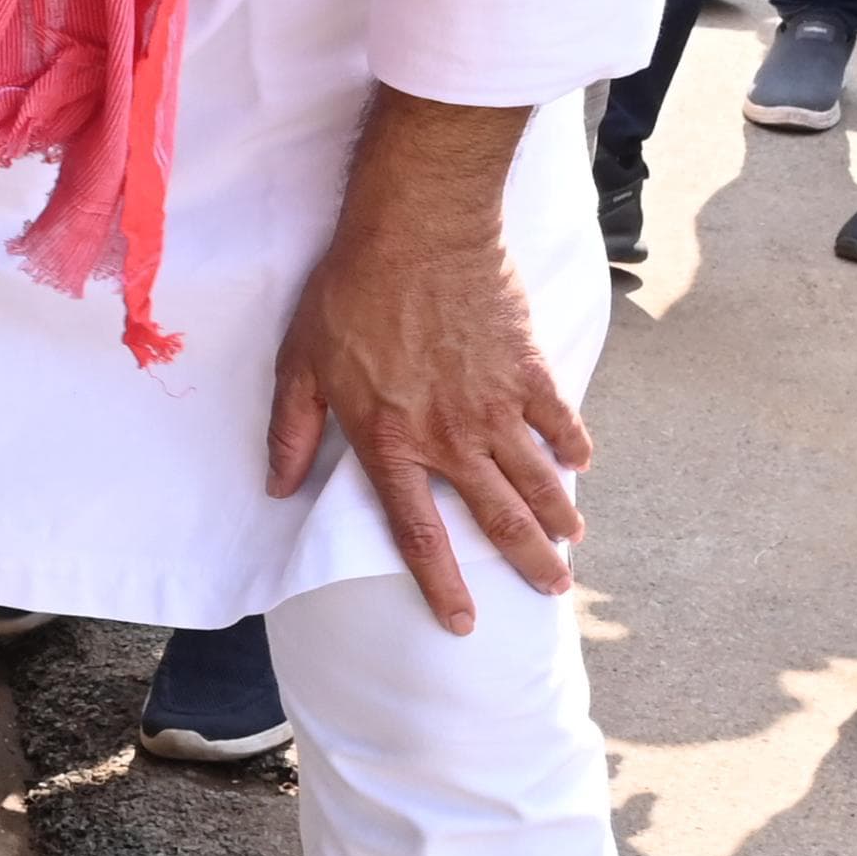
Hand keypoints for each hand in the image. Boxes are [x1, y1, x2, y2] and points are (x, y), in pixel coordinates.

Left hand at [265, 92, 587, 632]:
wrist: (416, 233)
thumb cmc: (348, 296)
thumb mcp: (299, 366)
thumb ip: (290, 433)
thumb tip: (278, 487)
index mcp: (390, 442)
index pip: (418, 533)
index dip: (442, 583)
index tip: (464, 622)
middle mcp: (449, 436)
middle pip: (497, 516)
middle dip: (528, 559)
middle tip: (552, 591)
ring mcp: (495, 404)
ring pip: (536, 476)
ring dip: (557, 513)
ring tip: (571, 541)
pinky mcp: (529, 368)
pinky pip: (560, 419)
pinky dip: (573, 445)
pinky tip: (579, 464)